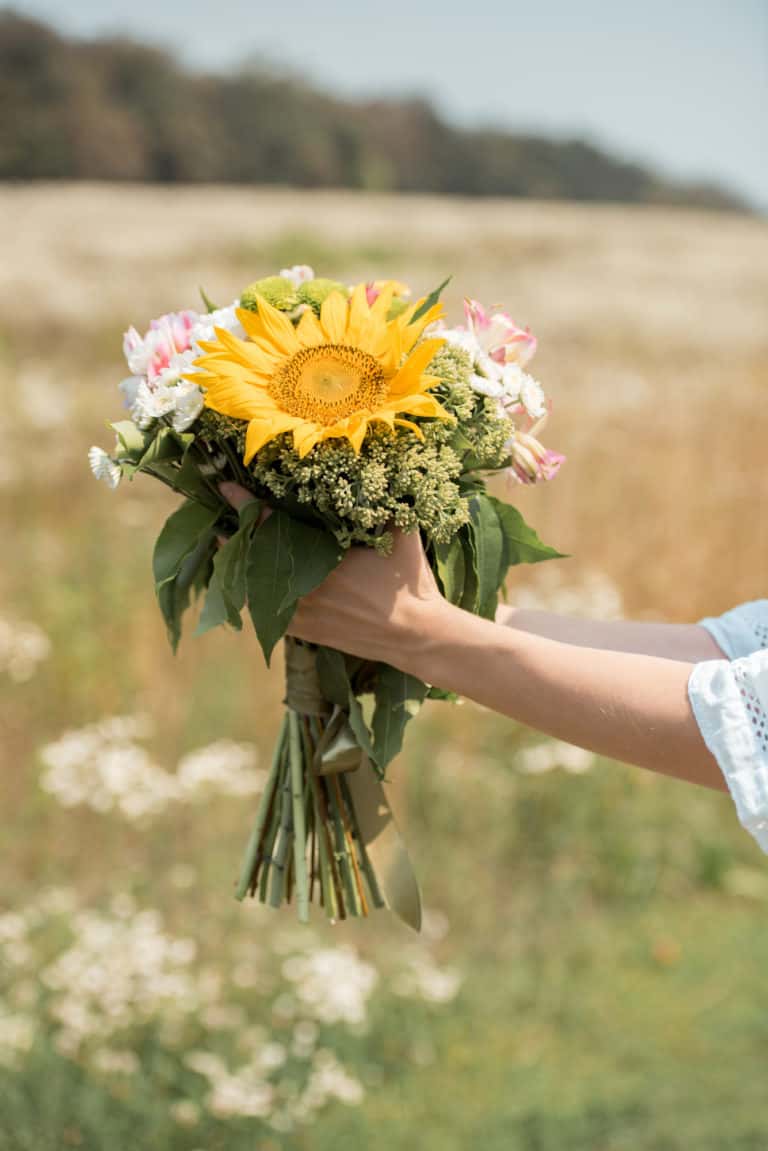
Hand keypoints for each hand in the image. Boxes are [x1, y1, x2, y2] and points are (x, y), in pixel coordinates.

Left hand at [218, 481, 448, 665]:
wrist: (416, 635)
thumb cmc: (410, 583)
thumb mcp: (402, 534)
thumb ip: (385, 501)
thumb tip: (377, 465)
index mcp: (324, 559)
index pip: (272, 525)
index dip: (246, 504)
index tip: (225, 487)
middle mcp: (305, 588)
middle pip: (254, 555)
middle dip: (235, 533)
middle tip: (219, 512)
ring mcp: (302, 613)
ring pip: (253, 587)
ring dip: (239, 564)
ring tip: (224, 542)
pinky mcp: (304, 632)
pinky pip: (265, 612)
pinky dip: (251, 593)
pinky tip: (243, 579)